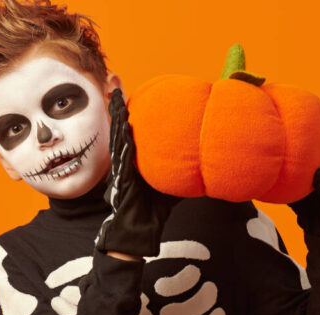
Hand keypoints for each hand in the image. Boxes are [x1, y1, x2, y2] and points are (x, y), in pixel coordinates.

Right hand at [94, 89, 181, 255]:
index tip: (127, 90)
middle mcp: (126, 159)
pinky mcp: (121, 174)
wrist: (139, 231)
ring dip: (116, 111)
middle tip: (114, 79)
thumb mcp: (172, 185)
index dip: (128, 110)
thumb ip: (183, 172)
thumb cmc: (153, 211)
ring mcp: (121, 165)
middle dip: (118, 103)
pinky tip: (122, 118)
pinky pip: (120, 149)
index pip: (132, 130)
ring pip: (118, 132)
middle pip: (121, 124)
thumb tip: (205, 161)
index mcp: (135, 159)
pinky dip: (120, 132)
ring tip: (115, 90)